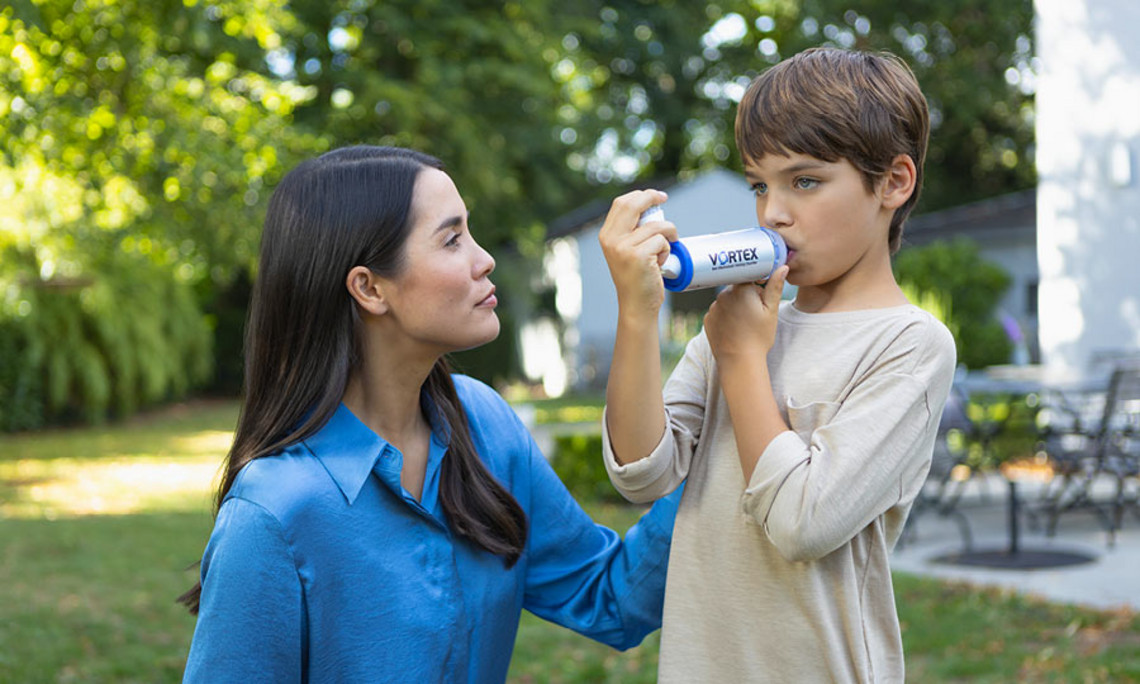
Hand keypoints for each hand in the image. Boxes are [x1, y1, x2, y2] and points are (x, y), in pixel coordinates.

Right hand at [597, 190, 676, 316]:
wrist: (636, 305)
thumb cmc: (637, 277)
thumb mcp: (627, 250)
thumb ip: (632, 230)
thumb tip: (652, 208)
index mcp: (606, 236)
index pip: (622, 203)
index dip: (641, 195)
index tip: (656, 196)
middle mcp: (611, 239)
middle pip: (634, 204)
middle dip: (652, 197)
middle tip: (664, 199)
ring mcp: (623, 247)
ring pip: (656, 226)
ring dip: (667, 235)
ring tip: (663, 251)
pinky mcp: (639, 256)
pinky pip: (662, 241)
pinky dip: (667, 250)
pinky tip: (659, 264)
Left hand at [704, 266, 788, 364]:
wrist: (739, 361)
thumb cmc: (759, 337)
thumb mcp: (771, 311)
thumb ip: (775, 287)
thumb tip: (782, 267)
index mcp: (740, 289)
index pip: (748, 276)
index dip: (757, 283)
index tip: (762, 291)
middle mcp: (723, 295)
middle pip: (737, 289)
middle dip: (746, 296)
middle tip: (756, 313)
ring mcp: (713, 308)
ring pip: (727, 301)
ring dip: (735, 306)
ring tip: (744, 324)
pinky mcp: (707, 319)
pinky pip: (718, 312)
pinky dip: (725, 317)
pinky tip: (734, 329)